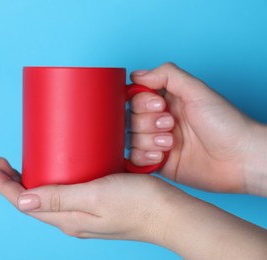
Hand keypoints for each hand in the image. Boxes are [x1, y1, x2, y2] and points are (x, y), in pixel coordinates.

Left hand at [0, 157, 266, 258]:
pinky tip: (56, 170)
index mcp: (68, 218)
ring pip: (47, 198)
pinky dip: (52, 181)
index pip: (24, 203)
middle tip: (1, 162)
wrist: (170, 213)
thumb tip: (20, 200)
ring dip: (30, 182)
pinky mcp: (96, 205)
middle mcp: (72, 219)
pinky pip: (64, 194)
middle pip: (32, 201)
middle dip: (13, 183)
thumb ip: (59, 198)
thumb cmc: (137, 203)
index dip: (4, 186)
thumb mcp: (95, 197)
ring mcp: (84, 214)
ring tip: (21, 165)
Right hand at [131, 63, 266, 194]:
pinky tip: (162, 156)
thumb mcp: (197, 91)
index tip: (160, 105)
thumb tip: (136, 74)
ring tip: (171, 143)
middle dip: (148, 122)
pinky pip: (135, 159)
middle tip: (171, 125)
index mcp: (168, 101)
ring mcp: (159, 143)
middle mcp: (160, 121)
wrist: (241, 158)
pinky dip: (144, 157)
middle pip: (131, 119)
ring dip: (149, 140)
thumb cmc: (226, 123)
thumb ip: (167, 75)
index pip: (136, 98)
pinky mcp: (160, 163)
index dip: (142, 102)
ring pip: (132, 139)